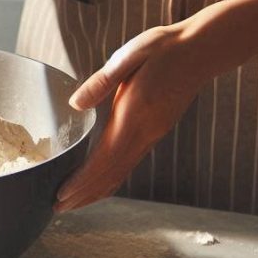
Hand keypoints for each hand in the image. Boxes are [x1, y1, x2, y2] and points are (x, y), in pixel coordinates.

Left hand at [54, 22, 215, 211]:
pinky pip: (129, 163)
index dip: (82, 181)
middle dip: (83, 195)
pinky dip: (110, 178)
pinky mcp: (154, 132)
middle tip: (56, 208)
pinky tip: (99, 181)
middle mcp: (145, 133)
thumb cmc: (163, 49)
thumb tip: (75, 104)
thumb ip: (102, 82)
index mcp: (134, 116)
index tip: (61, 195)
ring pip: (121, 173)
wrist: (201, 50)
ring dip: (96, 191)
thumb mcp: (129, 57)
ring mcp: (152, 135)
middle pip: (111, 175)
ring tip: (73, 202)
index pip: (104, 159)